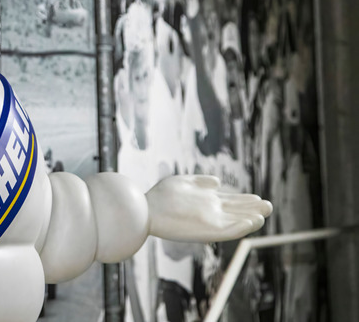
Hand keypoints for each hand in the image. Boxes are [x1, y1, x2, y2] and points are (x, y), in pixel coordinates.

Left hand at [146, 175, 271, 241]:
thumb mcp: (182, 183)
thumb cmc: (159, 196)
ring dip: (250, 219)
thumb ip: (200, 182)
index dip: (245, 200)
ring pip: (234, 221)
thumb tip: (218, 181)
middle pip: (236, 211)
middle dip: (253, 208)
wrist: (144, 210)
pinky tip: (251, 222)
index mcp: (206, 200)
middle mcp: (210, 212)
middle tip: (269, 206)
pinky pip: (227, 231)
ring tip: (264, 214)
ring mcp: (209, 222)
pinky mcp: (205, 231)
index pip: (230, 201)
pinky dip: (240, 228)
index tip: (258, 197)